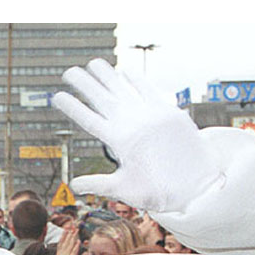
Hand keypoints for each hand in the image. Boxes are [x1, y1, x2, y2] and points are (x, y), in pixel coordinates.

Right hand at [52, 59, 221, 213]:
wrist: (198, 186)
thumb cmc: (161, 191)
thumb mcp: (125, 189)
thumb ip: (97, 183)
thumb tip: (74, 185)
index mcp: (120, 141)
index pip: (88, 119)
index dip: (71, 106)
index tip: (57, 96)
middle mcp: (134, 123)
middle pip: (102, 97)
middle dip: (83, 83)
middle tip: (69, 72)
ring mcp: (152, 114)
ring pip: (123, 88)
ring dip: (107, 74)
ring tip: (93, 63)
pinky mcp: (169, 111)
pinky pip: (148, 89)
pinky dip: (136, 79)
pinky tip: (125, 71)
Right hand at [55, 225, 79, 254]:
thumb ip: (62, 254)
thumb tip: (67, 249)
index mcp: (58, 254)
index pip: (61, 242)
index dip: (63, 235)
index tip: (66, 228)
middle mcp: (61, 254)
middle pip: (66, 242)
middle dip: (70, 234)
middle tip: (73, 227)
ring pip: (70, 245)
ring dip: (73, 238)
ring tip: (76, 231)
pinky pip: (73, 252)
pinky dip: (76, 247)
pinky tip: (78, 242)